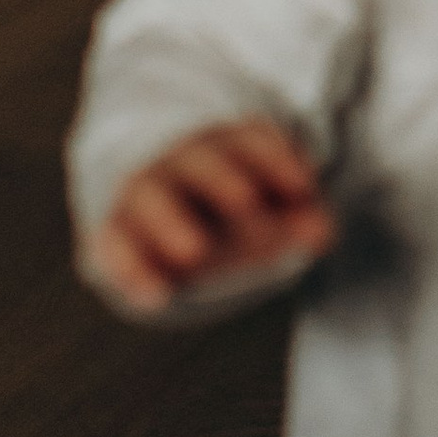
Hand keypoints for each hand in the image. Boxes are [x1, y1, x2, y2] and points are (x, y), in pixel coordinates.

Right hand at [85, 119, 336, 311]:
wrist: (167, 206)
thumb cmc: (235, 203)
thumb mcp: (273, 205)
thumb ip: (300, 218)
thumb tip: (322, 233)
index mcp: (225, 143)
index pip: (250, 141)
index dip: (277, 160)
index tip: (303, 186)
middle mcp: (179, 162)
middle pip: (200, 162)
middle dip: (223, 179)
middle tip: (246, 201)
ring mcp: (144, 194)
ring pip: (150, 197)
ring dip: (170, 222)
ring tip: (192, 252)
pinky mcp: (116, 232)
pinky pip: (115, 245)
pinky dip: (131, 268)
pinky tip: (155, 294)